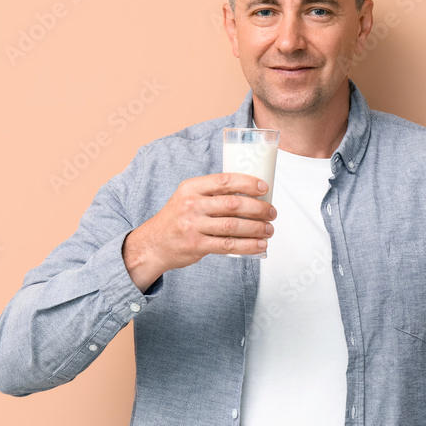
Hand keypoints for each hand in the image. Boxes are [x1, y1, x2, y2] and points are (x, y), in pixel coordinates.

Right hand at [122, 173, 275, 290]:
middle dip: (258, 208)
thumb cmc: (178, 218)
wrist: (153, 244)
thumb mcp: (188, 197)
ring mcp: (193, 226)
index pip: (224, 180)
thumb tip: (250, 193)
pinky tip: (260, 244)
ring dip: (256, 228)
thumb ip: (212, 193)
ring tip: (269, 229)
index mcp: (191, 188)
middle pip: (233, 204)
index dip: (247, 183)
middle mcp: (191, 205)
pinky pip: (228, 245)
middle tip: (272, 212)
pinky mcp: (197, 245)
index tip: (264, 188)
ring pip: (233, 226)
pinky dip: (248, 245)